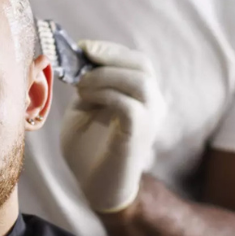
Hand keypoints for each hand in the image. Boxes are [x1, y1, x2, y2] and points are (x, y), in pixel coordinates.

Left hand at [59, 39, 166, 212]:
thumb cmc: (89, 149)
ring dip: (106, 75)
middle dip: (110, 54)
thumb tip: (81, 63)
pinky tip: (87, 99)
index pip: (136, 61)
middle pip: (142, 65)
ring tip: (82, 85)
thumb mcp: (83, 109)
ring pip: (140, 81)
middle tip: (83, 54)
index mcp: (142, 95)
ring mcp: (150, 119)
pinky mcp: (139, 135)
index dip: (110, 50)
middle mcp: (153, 104)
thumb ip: (87, 87)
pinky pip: (130, 106)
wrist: (97, 188)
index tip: (82, 47)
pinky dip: (106, 95)